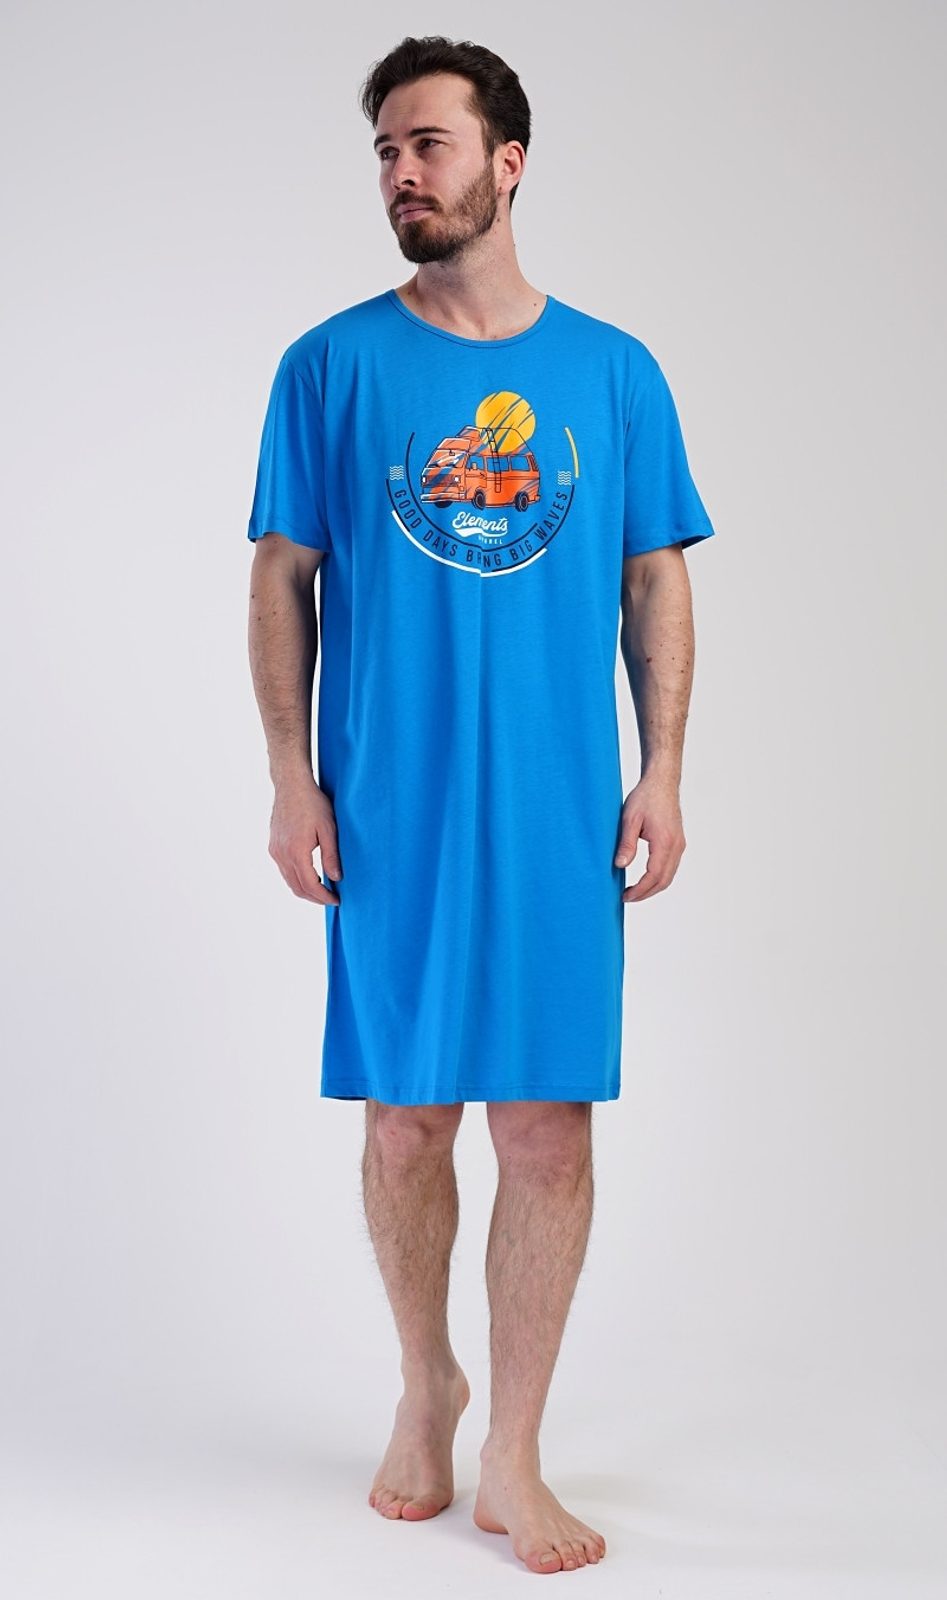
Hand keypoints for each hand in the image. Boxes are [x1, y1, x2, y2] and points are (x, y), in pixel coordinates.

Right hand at [268, 775, 342, 904]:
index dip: (324, 896)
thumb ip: (331, 856)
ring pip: (289, 881)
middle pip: (297, 888)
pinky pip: (284, 870)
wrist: (291, 786)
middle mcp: (282, 854)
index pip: (310, 885)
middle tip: (331, 899)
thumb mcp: (328, 829)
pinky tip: (310, 875)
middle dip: (315, 898)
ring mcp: (275, 851)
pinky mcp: (273, 846)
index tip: (337, 900)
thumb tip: (336, 878)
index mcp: (296, 851)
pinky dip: (297, 878)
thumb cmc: (313, 803)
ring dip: (305, 889)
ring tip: (322, 890)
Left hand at [615, 775, 685, 902]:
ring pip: (669, 875)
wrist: (662, 782)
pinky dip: (658, 877)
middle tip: (627, 897)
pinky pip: (670, 867)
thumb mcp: (629, 819)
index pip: (653, 875)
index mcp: (665, 841)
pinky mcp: (678, 842)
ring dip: (652, 887)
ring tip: (634, 891)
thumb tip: (620, 866)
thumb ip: (626, 844)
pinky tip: (645, 878)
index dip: (640, 890)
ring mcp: (679, 844)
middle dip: (646, 893)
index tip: (626, 896)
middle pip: (664, 880)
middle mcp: (676, 845)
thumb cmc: (645, 797)